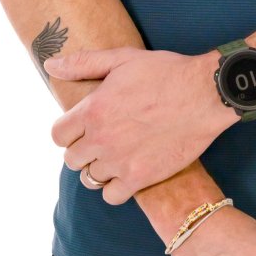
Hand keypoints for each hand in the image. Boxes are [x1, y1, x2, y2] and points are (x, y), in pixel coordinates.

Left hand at [46, 47, 236, 203]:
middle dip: (83, 150)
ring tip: (116, 156)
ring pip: (90, 178)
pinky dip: (116, 188)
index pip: (58, 135)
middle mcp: (100, 139)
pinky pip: (112, 196)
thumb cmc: (166, 72)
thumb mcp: (122, 59)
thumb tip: (51, 65)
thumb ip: (83, 63)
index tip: (82, 128)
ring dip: (100, 168)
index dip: (68, 132)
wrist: (205, 94)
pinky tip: (127, 173)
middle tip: (102, 141)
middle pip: (72, 159)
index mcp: (92, 110)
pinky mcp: (141, 177)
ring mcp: (120, 161)